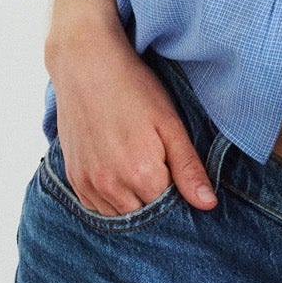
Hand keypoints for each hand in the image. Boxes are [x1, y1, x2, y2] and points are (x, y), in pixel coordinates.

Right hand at [46, 23, 217, 215]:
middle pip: (145, 217)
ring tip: (142, 174)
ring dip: (135, 205)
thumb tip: (208, 204)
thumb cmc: (133, 89)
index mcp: (141, 174)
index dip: (181, 199)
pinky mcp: (74, 178)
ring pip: (120, 216)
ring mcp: (89, 183)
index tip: (182, 180)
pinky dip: (112, 202)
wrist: (85, 65)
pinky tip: (121, 179)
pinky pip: (97, 207)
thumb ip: (188, 168)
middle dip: (158, 204)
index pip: (170, 210)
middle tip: (164, 174)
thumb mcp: (170, 124)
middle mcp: (111, 186)